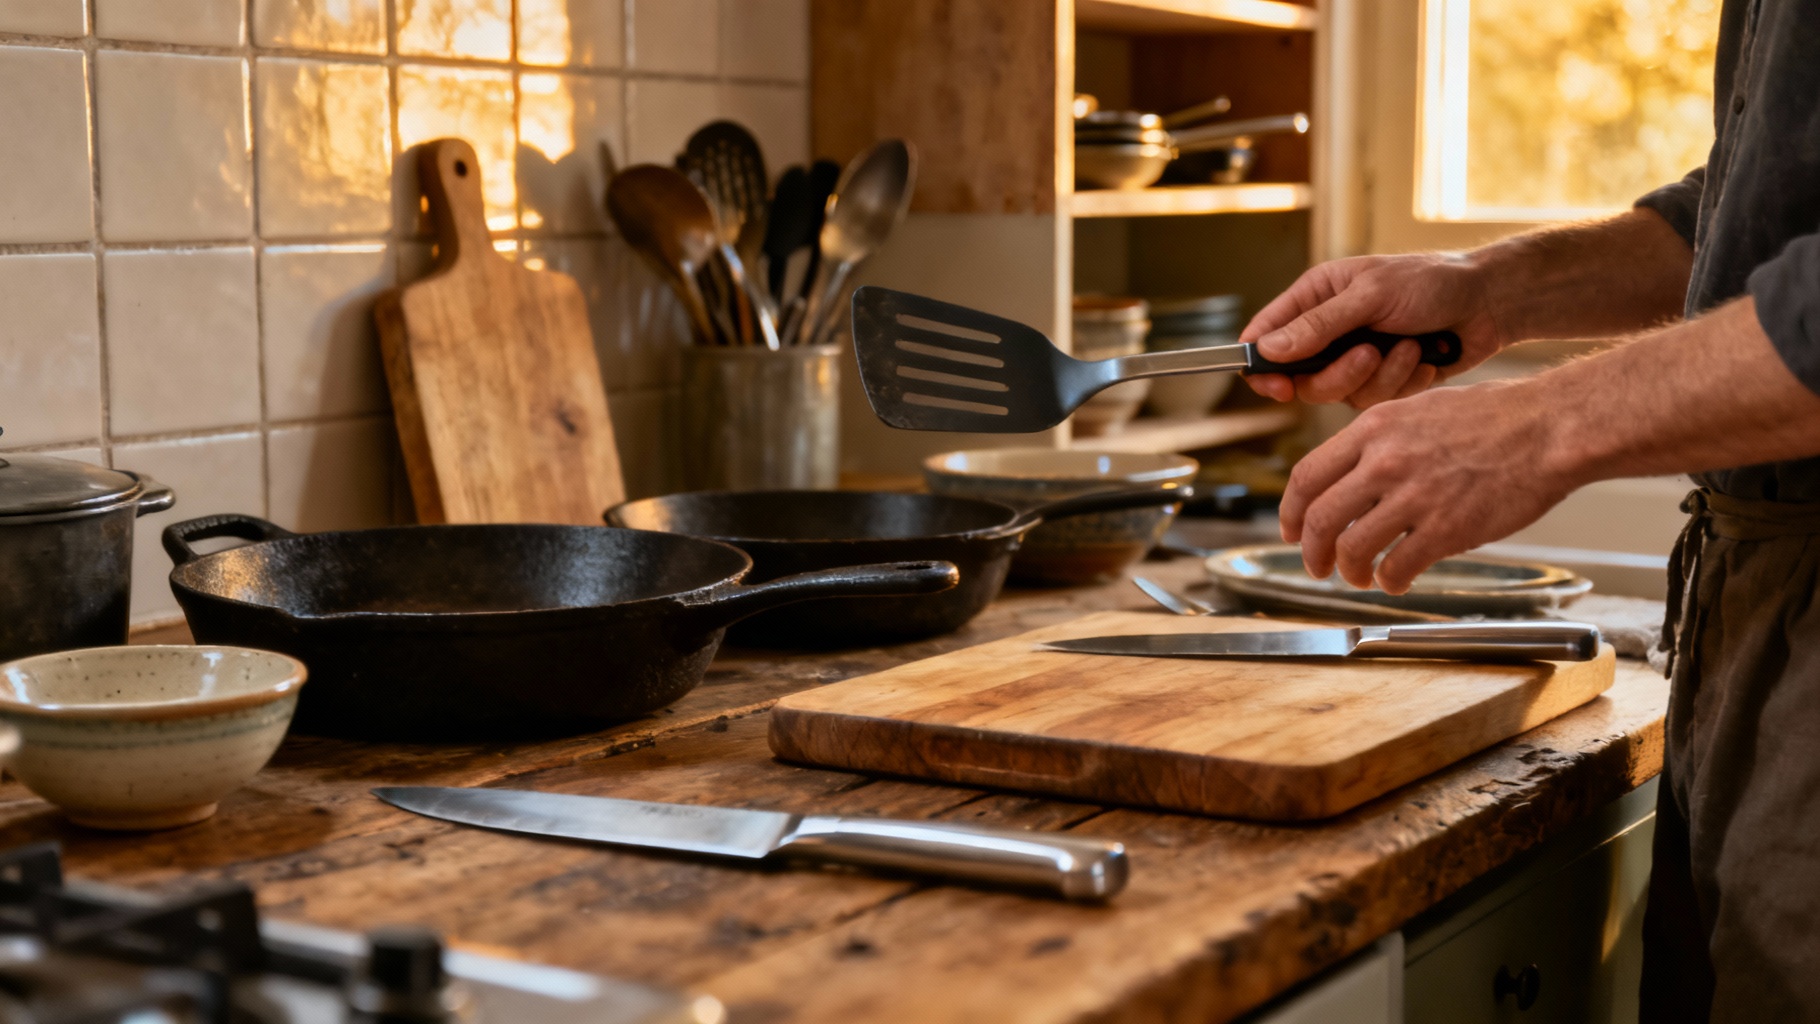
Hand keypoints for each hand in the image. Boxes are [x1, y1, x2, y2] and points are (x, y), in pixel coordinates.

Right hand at [1242, 253, 1507, 407]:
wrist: (1489, 303)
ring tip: (1409, 347)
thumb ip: (1319, 325)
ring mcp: (1355, 359)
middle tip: (1368, 355)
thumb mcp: (1371, 295)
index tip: (1278, 386)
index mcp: (1315, 297)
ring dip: (1380, 376)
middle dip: (1338, 375)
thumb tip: (1268, 349)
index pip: (1266, 337)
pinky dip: (1403, 382)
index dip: (1263, 366)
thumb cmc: (1432, 282)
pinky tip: (1424, 358)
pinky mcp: (1383, 381)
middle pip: (1302, 379)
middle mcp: (1329, 331)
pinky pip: (1375, 401)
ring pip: (1340, 395)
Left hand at [1279, 378, 1580, 592]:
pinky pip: (1397, 566)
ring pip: (1352, 548)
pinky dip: (1390, 581)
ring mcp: (1414, 495)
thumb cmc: (1496, 416)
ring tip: (1359, 577)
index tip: (1290, 529)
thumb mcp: (1420, 409)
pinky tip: (1397, 580)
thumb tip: (1352, 473)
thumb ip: (1381, 440)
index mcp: (1374, 427)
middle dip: (1311, 552)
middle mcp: (1385, 460)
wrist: (1550, 427)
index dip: (1290, 511)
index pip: (1306, 476)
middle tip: (1317, 567)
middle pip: (1320, 518)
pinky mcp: (1445, 527)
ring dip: (1349, 571)